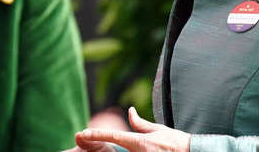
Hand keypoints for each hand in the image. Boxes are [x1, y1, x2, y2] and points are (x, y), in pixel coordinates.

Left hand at [74, 106, 190, 151]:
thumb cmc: (175, 141)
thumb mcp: (157, 130)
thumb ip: (140, 123)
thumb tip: (130, 110)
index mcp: (140, 141)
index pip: (114, 136)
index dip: (97, 134)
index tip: (83, 133)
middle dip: (102, 148)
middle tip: (86, 140)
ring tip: (110, 146)